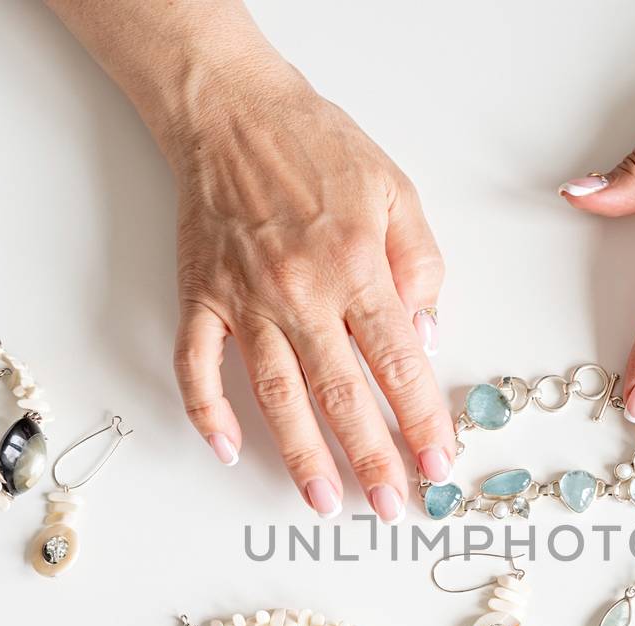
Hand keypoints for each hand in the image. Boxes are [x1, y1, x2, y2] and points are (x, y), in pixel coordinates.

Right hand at [47, 0, 452, 519]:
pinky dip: (206, 411)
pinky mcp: (200, 297)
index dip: (421, 422)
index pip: (399, 366)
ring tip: (324, 502)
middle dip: (372, 460)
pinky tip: (225, 450)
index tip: (437, 464)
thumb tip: (426, 340)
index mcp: (356, 269)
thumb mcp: (397, 192)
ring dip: (301, 456)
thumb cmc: (316, 147)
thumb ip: (420, 266)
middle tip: (390, 506)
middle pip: (342, 396)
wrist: (232, 110)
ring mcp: (245, 301)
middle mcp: (300, 293)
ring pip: (276, 397)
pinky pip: (196, 366)